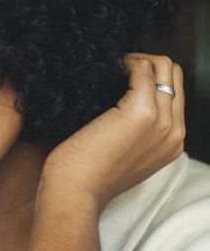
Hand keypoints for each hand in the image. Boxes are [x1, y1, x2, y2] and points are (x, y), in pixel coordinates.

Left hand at [40, 53, 185, 210]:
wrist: (76, 191)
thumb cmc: (86, 172)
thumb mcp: (122, 152)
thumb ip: (133, 131)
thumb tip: (121, 101)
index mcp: (172, 142)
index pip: (175, 92)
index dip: (150, 76)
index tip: (123, 74)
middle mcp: (175, 132)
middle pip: (174, 76)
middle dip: (147, 62)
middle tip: (118, 66)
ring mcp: (161, 122)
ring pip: (164, 67)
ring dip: (137, 59)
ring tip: (113, 66)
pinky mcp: (141, 112)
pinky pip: (143, 70)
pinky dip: (126, 62)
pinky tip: (107, 69)